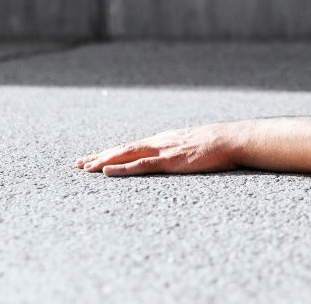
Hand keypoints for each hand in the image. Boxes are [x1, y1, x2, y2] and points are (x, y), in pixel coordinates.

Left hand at [75, 123, 238, 176]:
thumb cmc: (217, 145)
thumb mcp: (193, 146)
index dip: (112, 152)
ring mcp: (163, 150)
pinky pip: (141, 165)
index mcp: (164, 140)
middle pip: (123, 148)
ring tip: (85, 168)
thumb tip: (175, 157)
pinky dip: (122, 168)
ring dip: (103, 161)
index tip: (95, 158)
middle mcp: (158, 142)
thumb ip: (179, 150)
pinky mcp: (170, 161)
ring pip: (126, 154)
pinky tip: (106, 171)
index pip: (132, 146)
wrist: (231, 139)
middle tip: (79, 164)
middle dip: (100, 156)